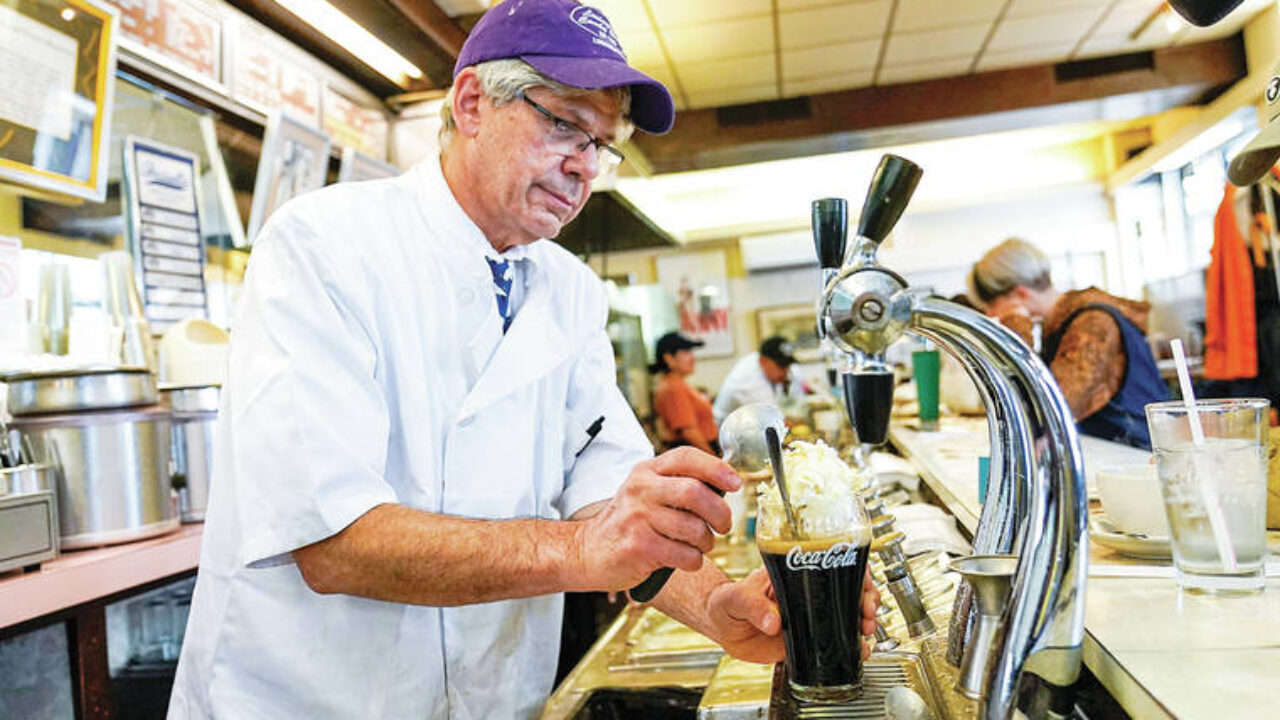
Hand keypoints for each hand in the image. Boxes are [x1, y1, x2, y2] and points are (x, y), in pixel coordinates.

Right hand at [572, 448, 740, 591]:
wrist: (588, 550)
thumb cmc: (629, 523)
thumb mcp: (647, 492)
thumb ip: (678, 484)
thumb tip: (726, 483)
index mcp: (646, 471)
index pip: (686, 458)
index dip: (716, 468)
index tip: (735, 483)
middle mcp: (640, 489)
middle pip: (694, 493)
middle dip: (720, 513)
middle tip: (723, 525)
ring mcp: (638, 518)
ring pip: (694, 529)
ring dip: (707, 542)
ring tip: (699, 545)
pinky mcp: (639, 547)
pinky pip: (685, 555)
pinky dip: (694, 561)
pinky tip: (684, 560)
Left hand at [704, 566, 880, 663]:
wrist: (722, 628)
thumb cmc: (726, 602)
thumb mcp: (736, 598)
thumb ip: (752, 606)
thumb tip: (771, 621)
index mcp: (791, 573)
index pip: (828, 561)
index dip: (852, 568)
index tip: (861, 581)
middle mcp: (806, 592)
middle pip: (846, 586)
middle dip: (865, 596)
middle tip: (867, 610)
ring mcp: (809, 615)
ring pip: (846, 612)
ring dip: (863, 619)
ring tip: (866, 629)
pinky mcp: (807, 638)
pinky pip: (834, 640)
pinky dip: (851, 645)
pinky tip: (860, 650)